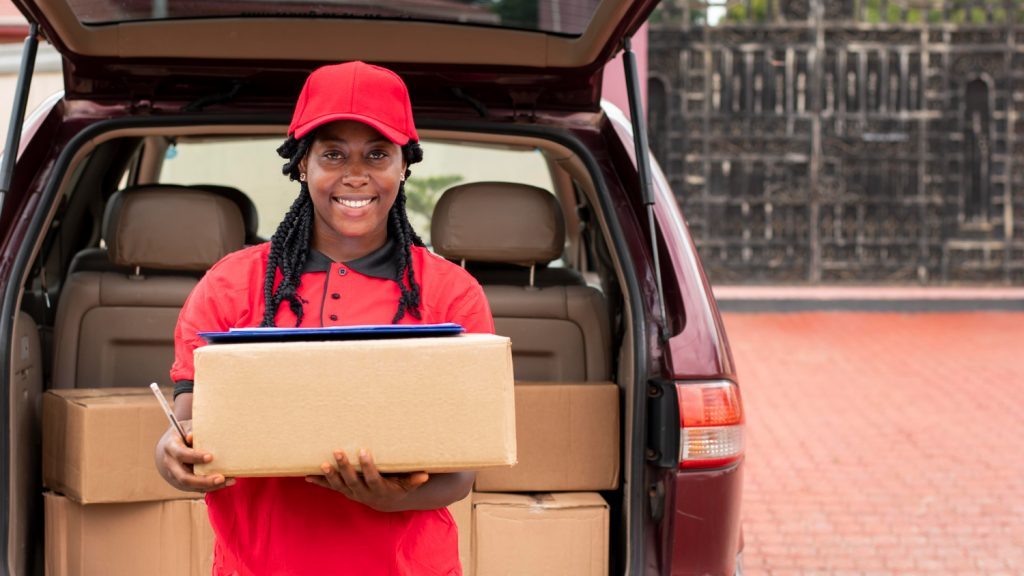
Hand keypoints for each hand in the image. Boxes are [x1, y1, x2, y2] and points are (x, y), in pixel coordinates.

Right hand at [154, 420, 233, 492]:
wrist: (170, 448)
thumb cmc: (182, 434)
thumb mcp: (185, 427)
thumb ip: (191, 430)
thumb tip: (193, 436)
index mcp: (171, 448)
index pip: (181, 454)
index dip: (195, 457)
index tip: (211, 457)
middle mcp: (171, 465)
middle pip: (184, 478)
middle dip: (203, 480)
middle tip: (221, 478)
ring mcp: (176, 476)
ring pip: (192, 486)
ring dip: (211, 486)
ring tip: (230, 481)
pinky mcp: (183, 484)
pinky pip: (197, 488)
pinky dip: (212, 487)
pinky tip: (227, 482)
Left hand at [305, 449, 428, 511]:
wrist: (385, 502)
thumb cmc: (398, 487)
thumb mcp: (407, 484)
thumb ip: (414, 480)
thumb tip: (426, 474)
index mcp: (379, 488)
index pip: (372, 476)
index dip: (367, 465)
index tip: (364, 450)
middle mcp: (363, 492)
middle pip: (352, 480)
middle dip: (344, 466)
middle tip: (338, 450)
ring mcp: (352, 492)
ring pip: (339, 485)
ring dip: (330, 475)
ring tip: (323, 464)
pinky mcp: (344, 491)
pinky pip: (330, 487)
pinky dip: (319, 482)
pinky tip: (307, 476)